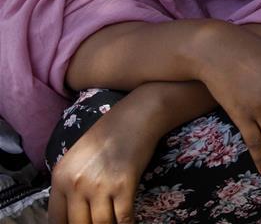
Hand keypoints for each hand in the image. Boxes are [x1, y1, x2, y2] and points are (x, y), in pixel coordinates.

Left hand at [48, 99, 157, 223]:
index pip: (56, 219)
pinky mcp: (124, 185)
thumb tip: (75, 213)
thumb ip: (70, 185)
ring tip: (114, 223)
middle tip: (100, 223)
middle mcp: (76, 183)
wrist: (136, 116)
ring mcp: (100, 185)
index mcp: (60, 177)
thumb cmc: (109, 134)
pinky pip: (124, 218)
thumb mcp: (78, 158)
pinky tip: (129, 223)